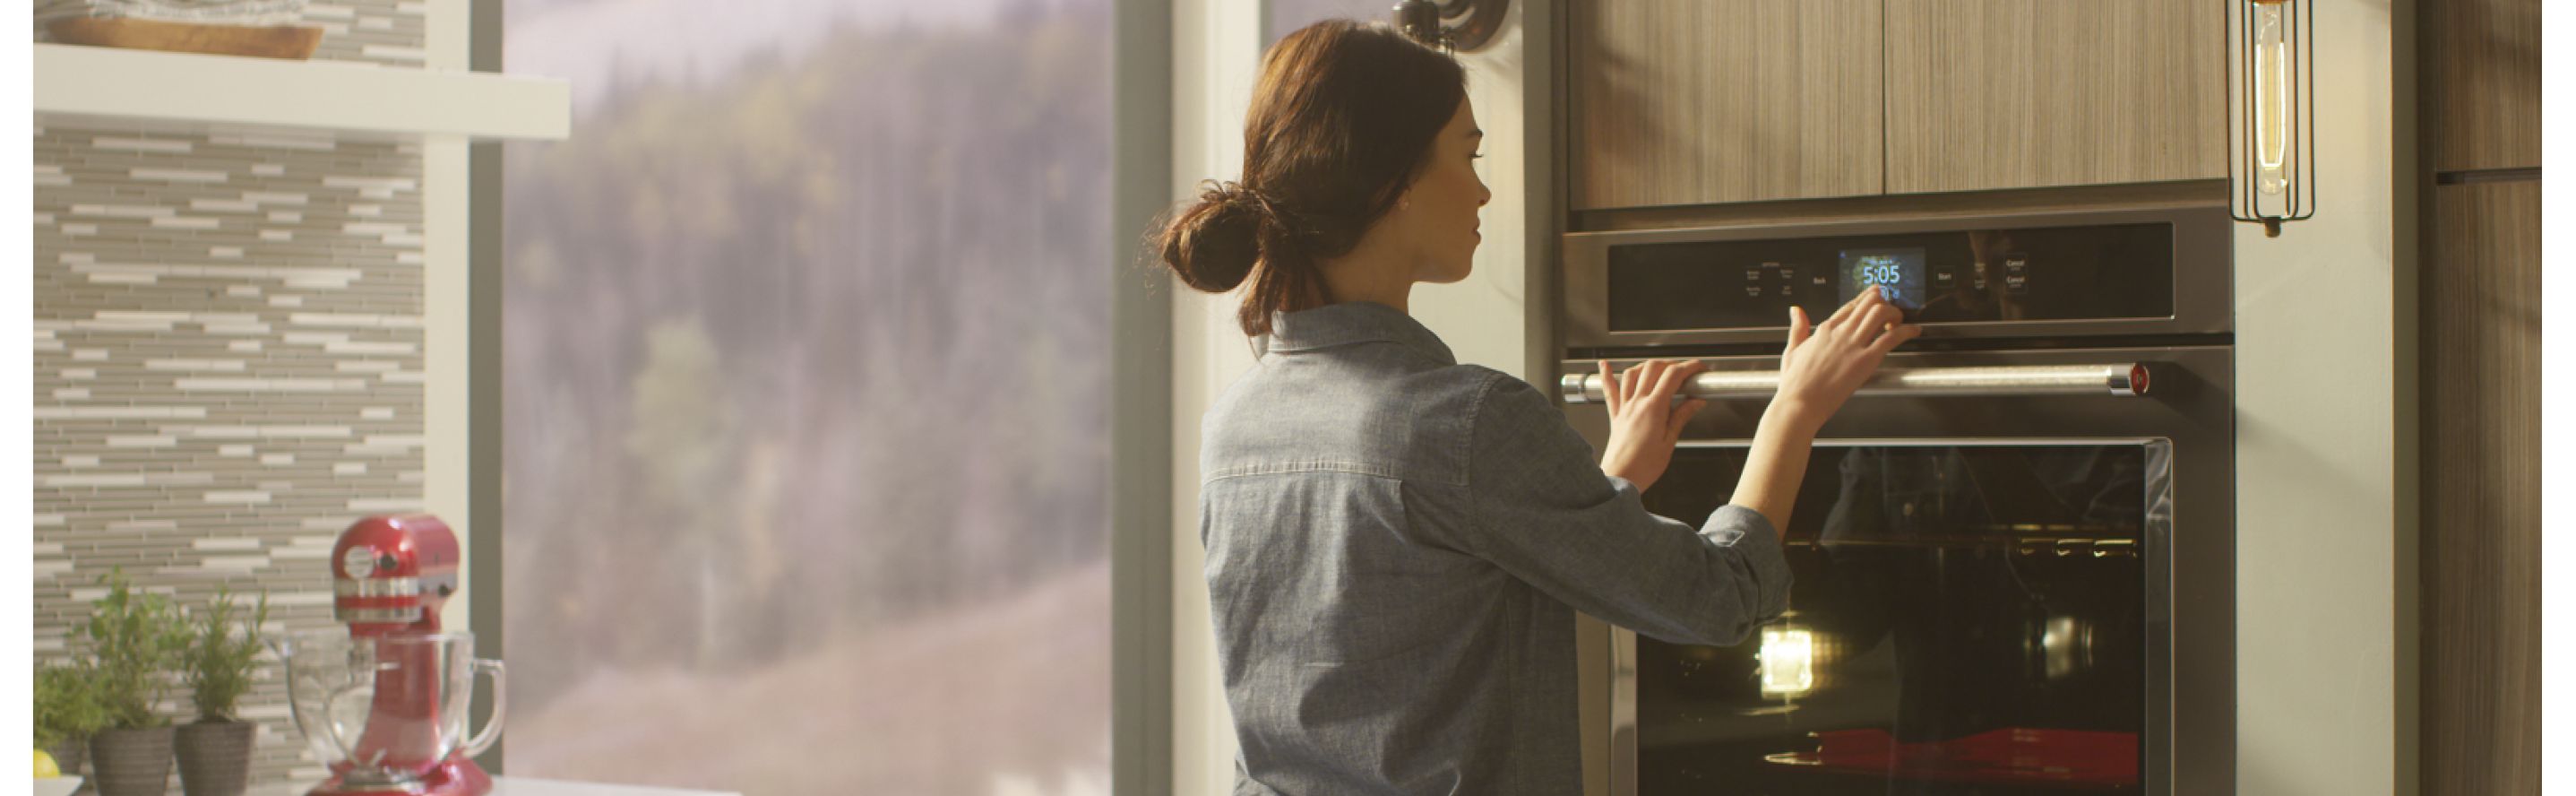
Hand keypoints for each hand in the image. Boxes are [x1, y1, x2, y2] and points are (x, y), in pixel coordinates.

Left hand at [1596, 358, 1706, 492]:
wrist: (1620, 478)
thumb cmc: (1643, 466)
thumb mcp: (1670, 442)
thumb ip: (1681, 417)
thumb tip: (1696, 402)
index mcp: (1654, 409)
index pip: (1673, 376)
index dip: (1689, 367)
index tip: (1699, 368)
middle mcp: (1637, 403)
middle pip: (1653, 368)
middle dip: (1671, 363)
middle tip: (1684, 371)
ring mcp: (1624, 407)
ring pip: (1632, 373)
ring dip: (1647, 366)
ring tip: (1659, 368)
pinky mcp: (1615, 415)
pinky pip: (1609, 390)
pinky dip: (1606, 374)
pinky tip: (1605, 364)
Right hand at [1770, 286, 1921, 434]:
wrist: (1799, 403)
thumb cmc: (1795, 384)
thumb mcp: (1792, 350)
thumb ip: (1797, 328)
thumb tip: (1796, 310)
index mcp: (1824, 330)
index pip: (1851, 305)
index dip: (1867, 297)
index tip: (1877, 294)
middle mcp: (1841, 333)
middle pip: (1869, 303)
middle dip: (1884, 302)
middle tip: (1892, 310)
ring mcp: (1853, 345)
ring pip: (1880, 312)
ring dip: (1895, 312)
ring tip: (1900, 322)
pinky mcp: (1866, 360)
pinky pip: (1891, 337)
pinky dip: (1907, 330)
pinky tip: (1914, 331)